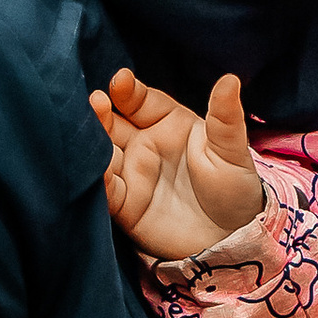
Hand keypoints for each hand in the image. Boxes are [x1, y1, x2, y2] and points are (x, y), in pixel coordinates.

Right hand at [90, 65, 264, 262]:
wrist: (232, 238)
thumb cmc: (234, 188)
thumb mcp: (231, 150)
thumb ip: (224, 117)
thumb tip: (230, 79)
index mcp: (168, 123)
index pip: (141, 101)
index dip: (129, 91)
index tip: (120, 81)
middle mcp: (144, 144)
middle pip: (113, 123)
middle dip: (100, 113)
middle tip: (94, 102)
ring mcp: (132, 173)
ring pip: (103, 153)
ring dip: (91, 143)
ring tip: (83, 133)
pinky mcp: (126, 204)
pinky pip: (106, 189)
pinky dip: (96, 180)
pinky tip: (94, 169)